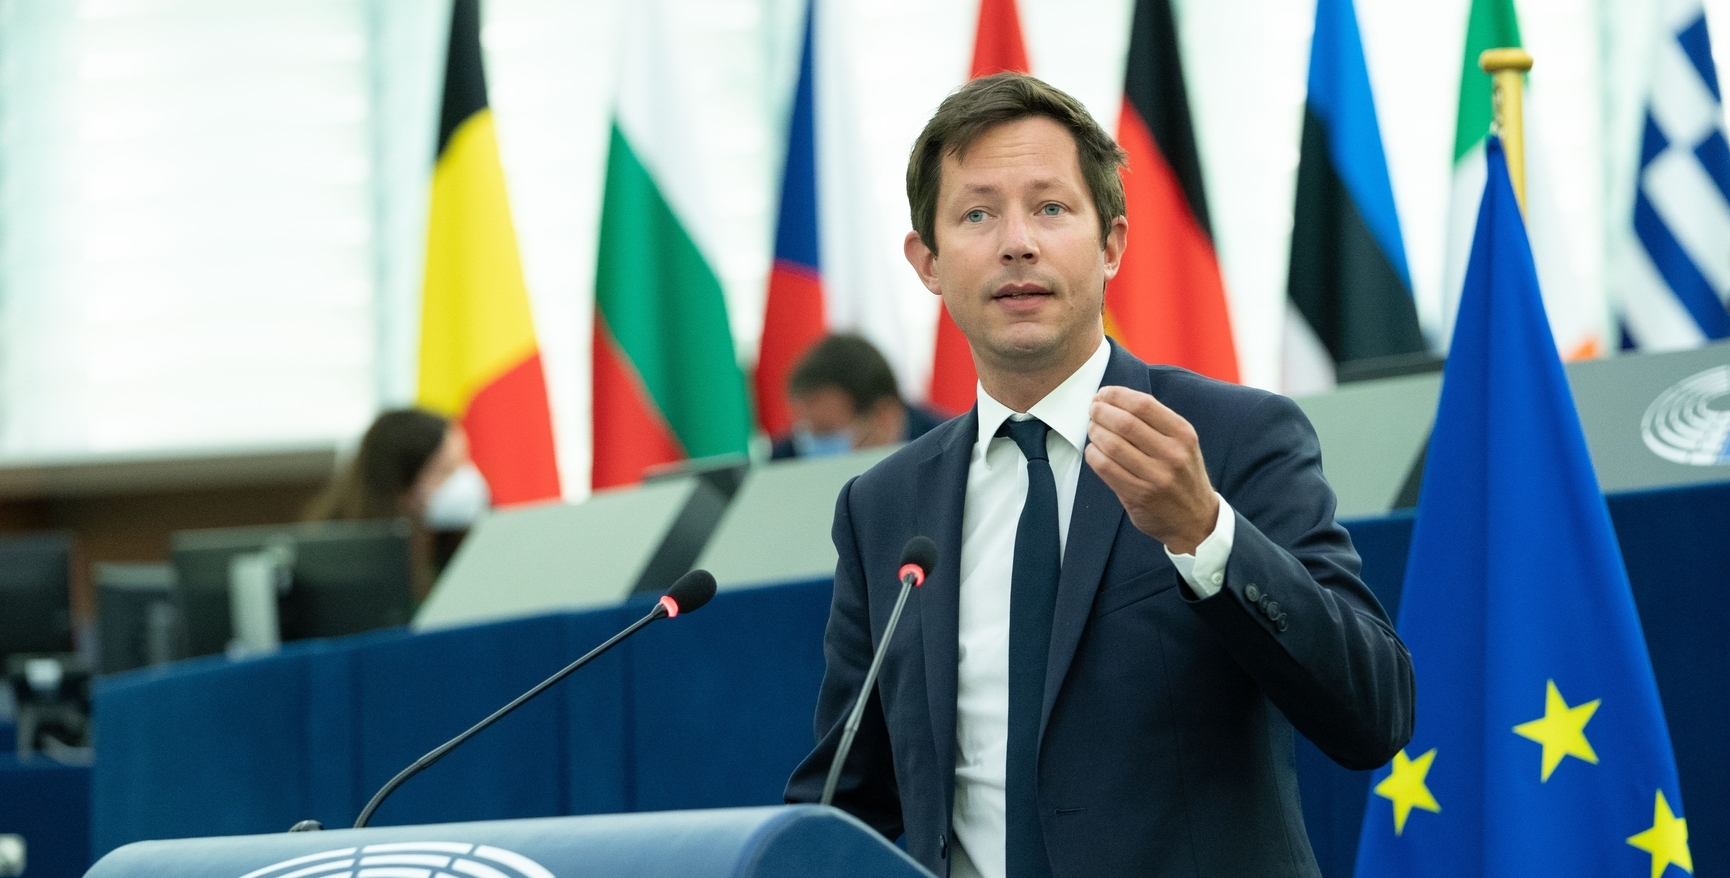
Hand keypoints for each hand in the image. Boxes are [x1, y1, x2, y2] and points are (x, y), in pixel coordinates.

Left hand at [1085, 385, 1218, 554]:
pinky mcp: (1139, 496)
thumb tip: (1114, 400)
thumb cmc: (1183, 475)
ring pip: (1112, 445)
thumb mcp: (1182, 443)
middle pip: (1125, 423)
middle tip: (1093, 410)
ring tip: (1093, 429)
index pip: (1143, 404)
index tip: (1104, 394)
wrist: (1197, 519)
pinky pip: (1106, 468)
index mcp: (1183, 434)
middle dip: (1101, 412)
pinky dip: (1093, 455)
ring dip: (1095, 432)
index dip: (1117, 395)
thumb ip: (1156, 422)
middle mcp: (1172, 454)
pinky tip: (1094, 451)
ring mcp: (1156, 477)